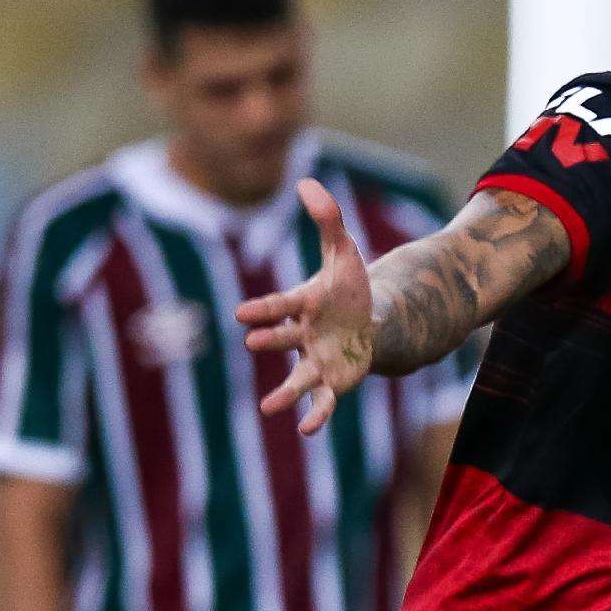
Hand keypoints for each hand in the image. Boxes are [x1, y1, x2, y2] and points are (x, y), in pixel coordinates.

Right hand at [237, 179, 374, 433]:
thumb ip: (327, 219)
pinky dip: (316, 415)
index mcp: (301, 305)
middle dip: (270, 338)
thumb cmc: (348, 289)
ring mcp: (315, 360)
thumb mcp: (343, 251)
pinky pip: (324, 400)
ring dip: (285, 392)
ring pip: (297, 378)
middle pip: (284, 338)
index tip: (243, 315)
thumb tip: (307, 180)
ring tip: (269, 408)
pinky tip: (307, 430)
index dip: (264, 310)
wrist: (368, 323)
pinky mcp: (334, 381)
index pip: (280, 306)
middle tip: (253, 341)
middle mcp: (302, 336)